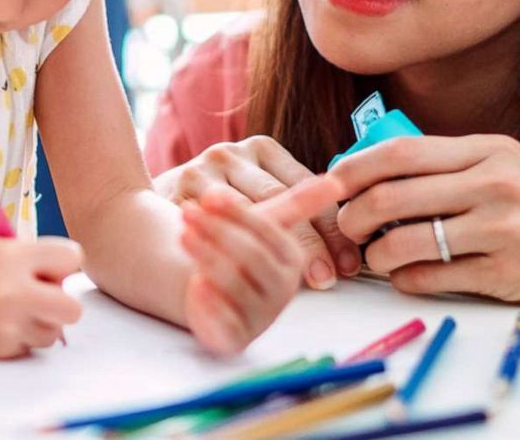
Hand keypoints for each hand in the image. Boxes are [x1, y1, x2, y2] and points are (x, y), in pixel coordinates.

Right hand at [0, 236, 83, 357]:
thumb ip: (34, 259)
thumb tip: (68, 281)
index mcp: (14, 256)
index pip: (73, 258)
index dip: (64, 265)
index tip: (49, 269)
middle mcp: (12, 291)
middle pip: (73, 309)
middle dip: (63, 304)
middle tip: (44, 299)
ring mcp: (4, 323)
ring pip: (53, 333)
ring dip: (40, 324)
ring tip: (13, 311)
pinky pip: (28, 347)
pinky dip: (18, 338)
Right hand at [155, 136, 358, 288]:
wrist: (145, 210)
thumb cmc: (217, 209)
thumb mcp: (263, 199)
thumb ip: (301, 205)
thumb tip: (346, 215)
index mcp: (260, 148)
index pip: (303, 189)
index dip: (327, 229)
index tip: (348, 264)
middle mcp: (228, 154)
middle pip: (276, 201)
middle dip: (305, 244)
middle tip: (326, 279)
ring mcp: (198, 172)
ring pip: (240, 216)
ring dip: (263, 257)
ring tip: (289, 289)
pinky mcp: (174, 194)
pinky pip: (205, 228)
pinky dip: (222, 260)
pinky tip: (234, 284)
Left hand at [180, 176, 344, 355]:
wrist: (205, 285)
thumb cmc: (234, 246)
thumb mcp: (262, 219)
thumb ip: (293, 201)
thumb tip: (336, 182)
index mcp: (290, 258)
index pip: (270, 233)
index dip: (239, 213)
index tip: (210, 195)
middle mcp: (281, 289)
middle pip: (252, 256)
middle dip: (218, 231)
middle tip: (188, 211)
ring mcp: (260, 315)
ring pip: (236, 284)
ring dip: (206, 256)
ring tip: (183, 234)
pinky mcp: (235, 338)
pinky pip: (225, 323)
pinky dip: (210, 304)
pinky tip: (195, 286)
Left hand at [332, 134, 519, 300]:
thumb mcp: (505, 165)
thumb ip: (449, 164)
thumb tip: (376, 169)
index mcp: (487, 151)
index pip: (401, 152)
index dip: (353, 168)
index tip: (330, 182)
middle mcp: (492, 184)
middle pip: (392, 197)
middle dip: (352, 216)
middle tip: (345, 228)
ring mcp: (499, 229)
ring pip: (405, 242)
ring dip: (376, 255)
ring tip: (375, 257)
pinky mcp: (503, 272)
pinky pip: (431, 278)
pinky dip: (406, 280)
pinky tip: (408, 277)